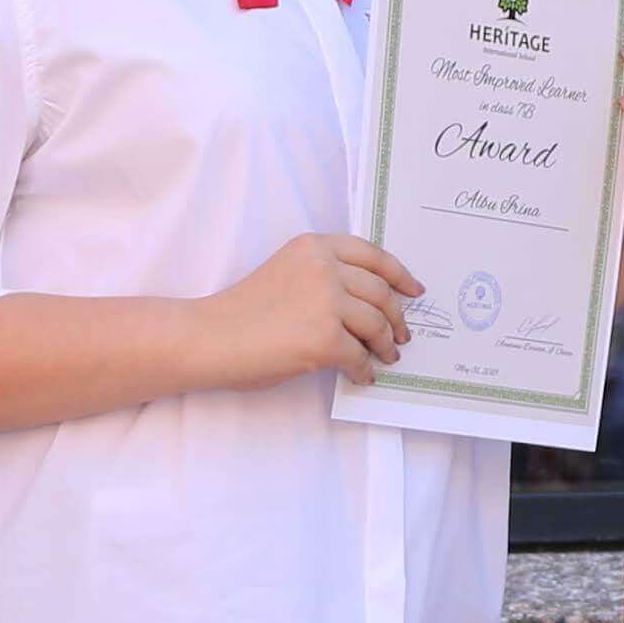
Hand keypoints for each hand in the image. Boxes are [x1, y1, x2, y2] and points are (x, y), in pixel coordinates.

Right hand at [218, 232, 422, 386]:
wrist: (209, 336)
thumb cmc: (241, 311)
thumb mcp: (287, 272)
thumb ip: (323, 276)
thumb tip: (366, 305)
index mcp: (314, 246)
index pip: (372, 255)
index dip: (399, 274)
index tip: (414, 290)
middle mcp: (324, 267)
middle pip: (381, 291)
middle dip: (396, 316)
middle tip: (401, 334)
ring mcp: (326, 302)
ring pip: (376, 324)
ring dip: (385, 344)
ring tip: (385, 356)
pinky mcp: (325, 338)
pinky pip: (360, 356)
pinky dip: (364, 369)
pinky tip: (361, 376)